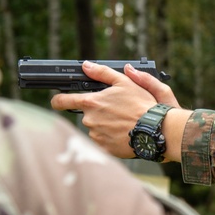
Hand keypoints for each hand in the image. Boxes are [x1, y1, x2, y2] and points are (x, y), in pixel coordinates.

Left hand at [50, 60, 180, 157]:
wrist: (155, 129)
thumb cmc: (142, 105)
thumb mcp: (124, 82)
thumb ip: (102, 72)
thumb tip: (86, 65)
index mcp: (91, 102)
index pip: (63, 101)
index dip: (58, 100)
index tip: (58, 101)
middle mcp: (89, 120)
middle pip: (85, 116)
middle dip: (96, 114)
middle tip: (115, 112)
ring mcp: (96, 135)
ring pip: (95, 129)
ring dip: (105, 126)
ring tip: (123, 123)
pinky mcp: (105, 148)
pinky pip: (103, 142)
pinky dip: (111, 138)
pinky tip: (123, 133)